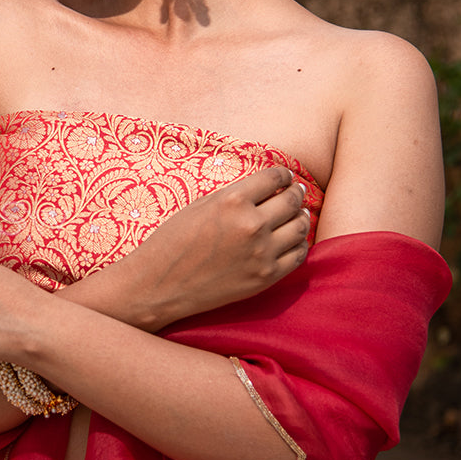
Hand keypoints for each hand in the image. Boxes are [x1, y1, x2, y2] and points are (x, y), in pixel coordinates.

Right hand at [113, 167, 309, 329]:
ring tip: (297, 214)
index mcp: (232, 201)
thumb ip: (235, 195)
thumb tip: (268, 188)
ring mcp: (261, 253)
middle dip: (296, 193)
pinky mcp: (266, 277)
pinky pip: (299, 255)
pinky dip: (299, 244)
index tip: (285, 176)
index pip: (274, 178)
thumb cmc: (173, 241)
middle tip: (296, 192)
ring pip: (300, 227)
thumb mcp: (200, 206)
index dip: (283, 175)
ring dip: (300, 217)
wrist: (160, 285)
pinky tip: (292, 240)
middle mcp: (252, 224)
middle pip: (291, 200)